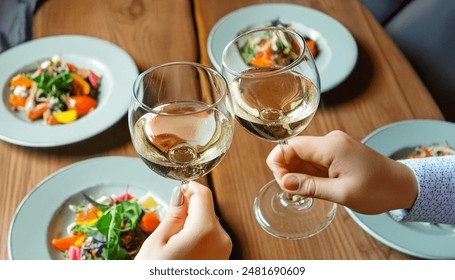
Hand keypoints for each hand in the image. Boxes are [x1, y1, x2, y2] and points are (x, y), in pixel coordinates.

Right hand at [135, 181, 231, 258]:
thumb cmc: (156, 275)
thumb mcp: (158, 243)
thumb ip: (174, 215)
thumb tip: (181, 194)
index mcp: (206, 230)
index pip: (204, 194)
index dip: (189, 188)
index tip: (178, 190)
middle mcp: (222, 239)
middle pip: (207, 209)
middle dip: (189, 210)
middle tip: (169, 226)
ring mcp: (225, 252)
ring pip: (208, 224)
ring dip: (192, 225)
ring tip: (173, 244)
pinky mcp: (222, 261)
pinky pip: (211, 239)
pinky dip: (197, 238)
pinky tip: (182, 251)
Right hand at [266, 130, 417, 213]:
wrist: (403, 186)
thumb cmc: (378, 190)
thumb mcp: (341, 193)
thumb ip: (310, 187)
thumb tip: (284, 182)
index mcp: (331, 146)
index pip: (290, 146)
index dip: (278, 163)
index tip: (282, 183)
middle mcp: (331, 140)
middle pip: (294, 149)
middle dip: (286, 170)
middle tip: (292, 192)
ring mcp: (334, 145)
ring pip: (302, 155)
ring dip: (297, 173)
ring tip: (303, 192)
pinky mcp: (337, 151)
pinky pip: (314, 159)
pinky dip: (308, 173)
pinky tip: (312, 187)